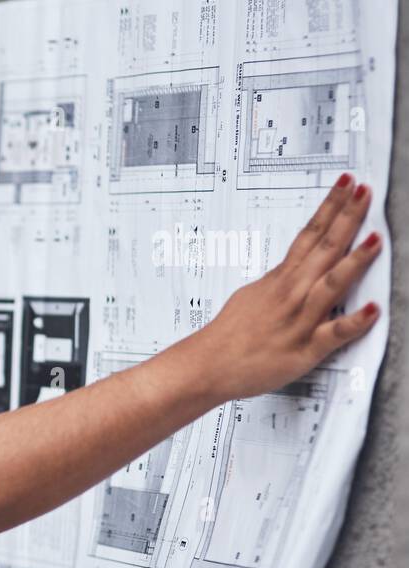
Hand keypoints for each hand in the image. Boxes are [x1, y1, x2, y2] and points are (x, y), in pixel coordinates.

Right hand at [188, 175, 381, 402]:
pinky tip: (372, 310)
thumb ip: (278, 282)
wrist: (208, 365)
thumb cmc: (228, 335)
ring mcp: (299, 320)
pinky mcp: (304, 349)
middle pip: (324, 249)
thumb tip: (292, 269)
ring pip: (331, 285)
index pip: (310, 234)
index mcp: (281, 279)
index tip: (346, 185)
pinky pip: (333, 334)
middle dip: (347, 218)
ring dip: (354, 261)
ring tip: (375, 239)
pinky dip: (354, 323)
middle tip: (364, 191)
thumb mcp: (251, 296)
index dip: (330, 208)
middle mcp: (292, 294)